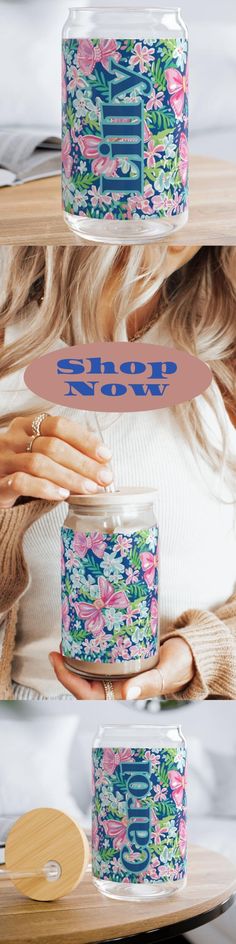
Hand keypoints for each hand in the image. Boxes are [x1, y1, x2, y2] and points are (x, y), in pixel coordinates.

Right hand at [0, 414, 112, 506]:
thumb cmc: (23, 472)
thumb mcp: (41, 455)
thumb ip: (66, 454)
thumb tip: (102, 464)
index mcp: (25, 426)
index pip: (58, 425)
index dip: (84, 439)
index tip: (105, 455)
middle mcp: (12, 440)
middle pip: (51, 445)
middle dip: (83, 462)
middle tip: (104, 477)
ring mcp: (2, 461)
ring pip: (38, 463)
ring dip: (69, 477)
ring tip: (89, 488)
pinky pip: (21, 482)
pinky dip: (45, 488)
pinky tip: (62, 494)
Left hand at [49, 636, 193, 699]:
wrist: (193, 657)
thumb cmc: (182, 666)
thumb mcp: (168, 672)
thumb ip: (150, 683)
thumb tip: (127, 692)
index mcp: (125, 695)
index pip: (87, 694)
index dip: (68, 679)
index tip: (57, 660)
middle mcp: (118, 687)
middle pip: (83, 684)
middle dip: (67, 668)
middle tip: (60, 645)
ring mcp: (120, 675)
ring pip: (90, 672)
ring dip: (77, 659)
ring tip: (69, 639)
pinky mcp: (124, 662)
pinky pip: (102, 660)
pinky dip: (91, 651)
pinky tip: (86, 636)